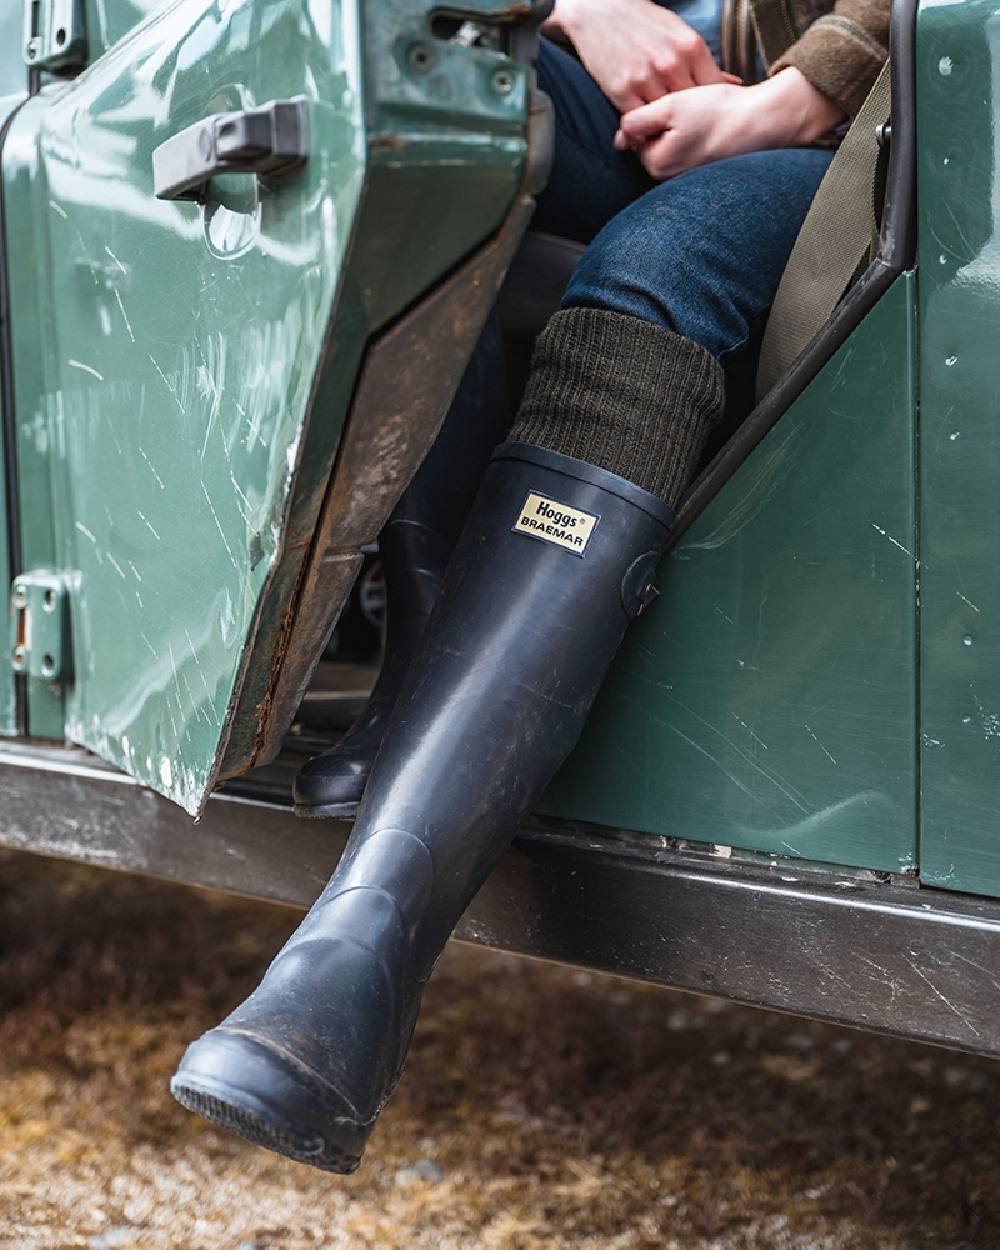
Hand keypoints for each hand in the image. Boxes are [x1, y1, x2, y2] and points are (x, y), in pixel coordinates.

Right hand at [545, 0, 738, 112]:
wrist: (599, 9)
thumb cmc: (642, 21)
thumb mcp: (679, 33)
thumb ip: (702, 62)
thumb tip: (731, 82)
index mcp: (691, 47)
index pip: (713, 91)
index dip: (710, 109)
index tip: (706, 117)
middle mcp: (672, 64)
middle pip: (691, 110)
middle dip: (689, 123)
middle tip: (686, 131)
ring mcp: (647, 78)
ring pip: (666, 120)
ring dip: (665, 130)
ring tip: (664, 133)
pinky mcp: (622, 90)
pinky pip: (639, 123)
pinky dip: (643, 130)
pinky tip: (644, 131)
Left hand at [614, 67, 845, 179]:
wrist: (762, 122)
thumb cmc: (719, 112)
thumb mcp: (671, 106)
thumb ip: (637, 120)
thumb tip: (618, 139)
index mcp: (656, 165)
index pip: (635, 138)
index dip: (652, 115)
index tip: (677, 108)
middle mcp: (668, 181)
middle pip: (652, 145)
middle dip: (666, 127)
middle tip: (694, 114)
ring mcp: (686, 182)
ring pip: (671, 149)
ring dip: (682, 133)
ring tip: (705, 123)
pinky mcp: (702, 178)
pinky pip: (689, 156)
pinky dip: (696, 142)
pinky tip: (713, 133)